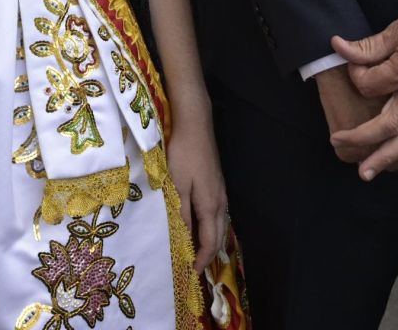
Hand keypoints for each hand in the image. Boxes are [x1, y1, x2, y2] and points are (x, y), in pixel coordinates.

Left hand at [165, 105, 228, 271]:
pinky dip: (211, 226)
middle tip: (196, 266)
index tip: (193, 271)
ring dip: (211, 240)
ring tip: (197, 251)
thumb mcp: (176, 184)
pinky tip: (200, 225)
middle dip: (209, 254)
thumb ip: (180, 211)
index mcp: (210, 205)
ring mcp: (220, 192)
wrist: (195, 125)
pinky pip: (217, 214)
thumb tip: (183, 235)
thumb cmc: (183, 154)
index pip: (209, 241)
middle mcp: (220, 202)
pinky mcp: (216, 184)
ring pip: (220, 224)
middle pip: (219, 236)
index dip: (203, 258)